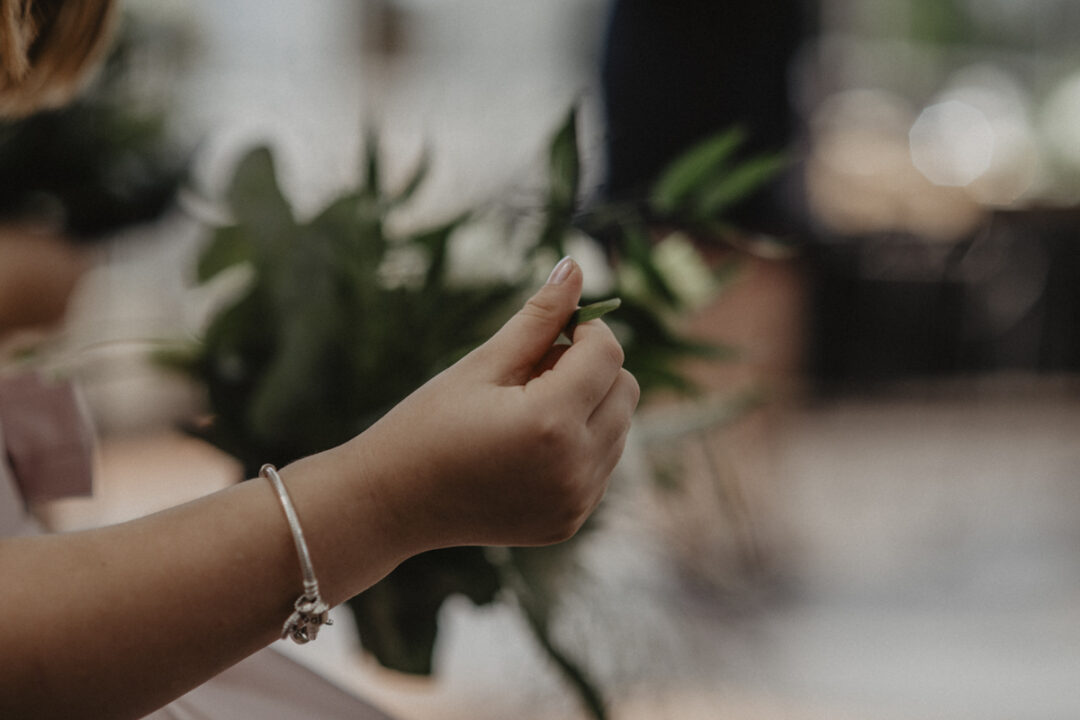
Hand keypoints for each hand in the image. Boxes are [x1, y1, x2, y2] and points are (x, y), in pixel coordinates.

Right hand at [351, 257, 639, 550]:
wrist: (391, 504)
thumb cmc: (427, 425)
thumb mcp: (482, 364)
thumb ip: (538, 318)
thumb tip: (576, 267)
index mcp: (550, 422)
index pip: (608, 353)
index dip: (586, 329)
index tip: (554, 330)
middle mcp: (574, 468)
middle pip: (626, 390)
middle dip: (592, 368)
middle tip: (536, 371)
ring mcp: (576, 501)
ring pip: (619, 427)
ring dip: (589, 406)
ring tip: (527, 410)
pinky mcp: (571, 521)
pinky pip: (601, 464)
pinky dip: (580, 444)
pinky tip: (529, 447)